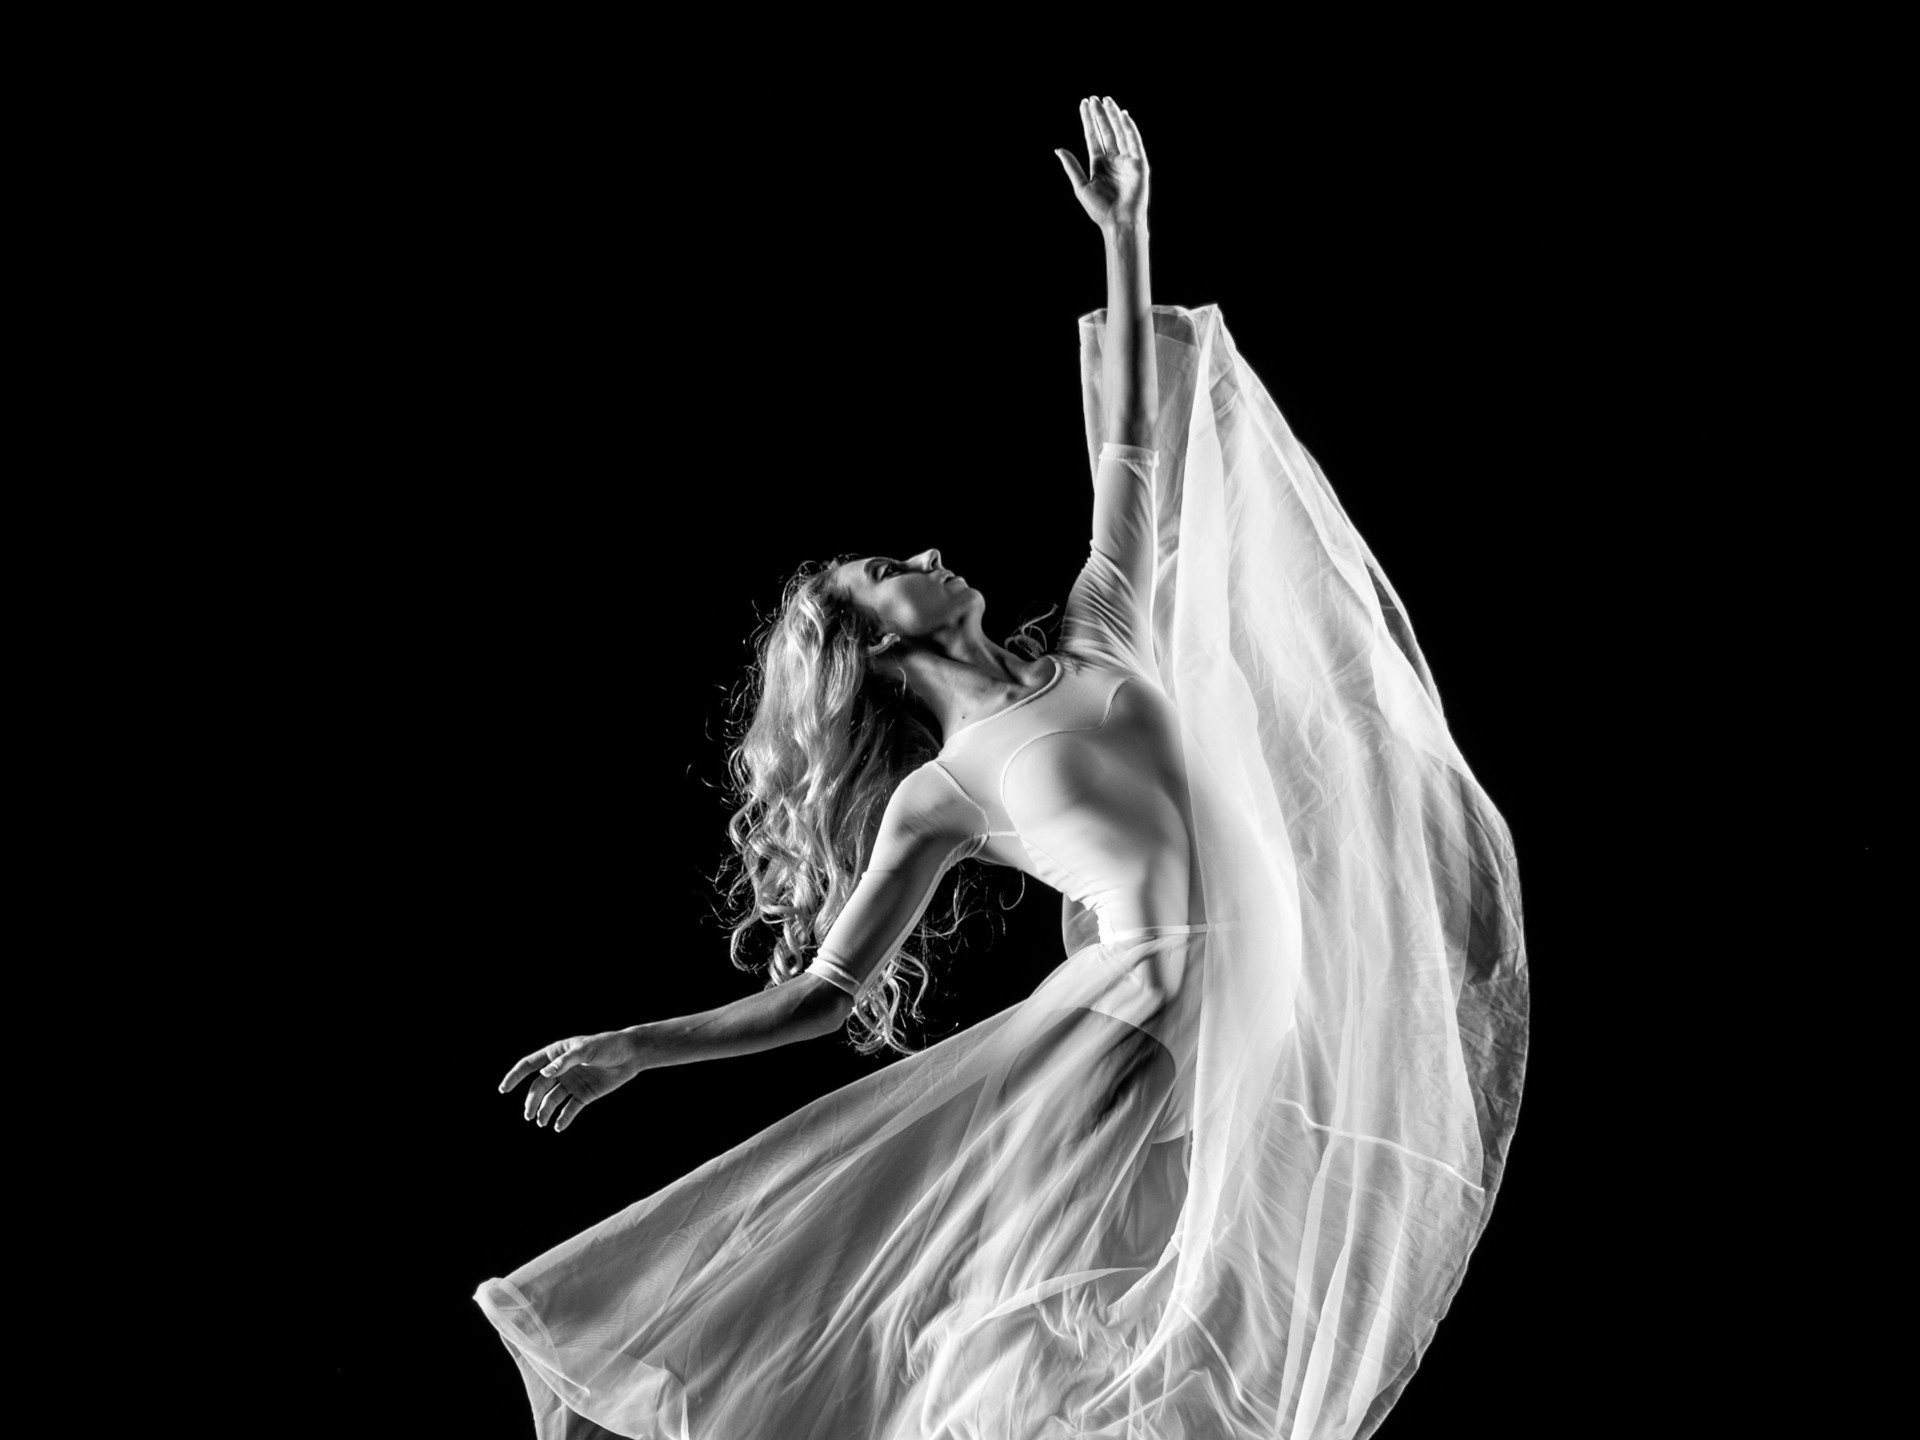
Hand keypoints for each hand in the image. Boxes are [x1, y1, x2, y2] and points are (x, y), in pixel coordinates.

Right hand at [498, 1028, 653, 1132]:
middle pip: (539, 1087)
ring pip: (552, 1100)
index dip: (515, 1076)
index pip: (529, 1065)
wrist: (631, 1054)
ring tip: (541, 1122)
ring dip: (545, 1111)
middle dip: (532, 1101)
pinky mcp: (584, 1094)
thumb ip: (565, 1061)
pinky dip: (563, 1119)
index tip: (503, 1089)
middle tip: (528, 1116)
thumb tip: (543, 1073)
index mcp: (556, 1054)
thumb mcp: (586, 1050)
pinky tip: (558, 1127)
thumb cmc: (607, 1045)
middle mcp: (561, 1069)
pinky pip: (569, 1109)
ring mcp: (572, 1082)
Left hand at [1055, 96, 1149, 230]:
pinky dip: (1129, 128)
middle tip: (1093, 98)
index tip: (1083, 104)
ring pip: (1119, 132)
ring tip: (1106, 100)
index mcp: (1099, 164)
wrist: (1119, 222)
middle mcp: (1113, 160)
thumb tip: (1058, 149)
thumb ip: (1071, 166)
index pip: (1093, 137)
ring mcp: (1127, 160)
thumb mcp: (1081, 186)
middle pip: (1106, 131)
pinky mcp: (1139, 163)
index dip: (1088, 121)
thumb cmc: (1100, 209)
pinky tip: (1123, 115)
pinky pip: (1134, 141)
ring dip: (1113, 116)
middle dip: (1099, 115)